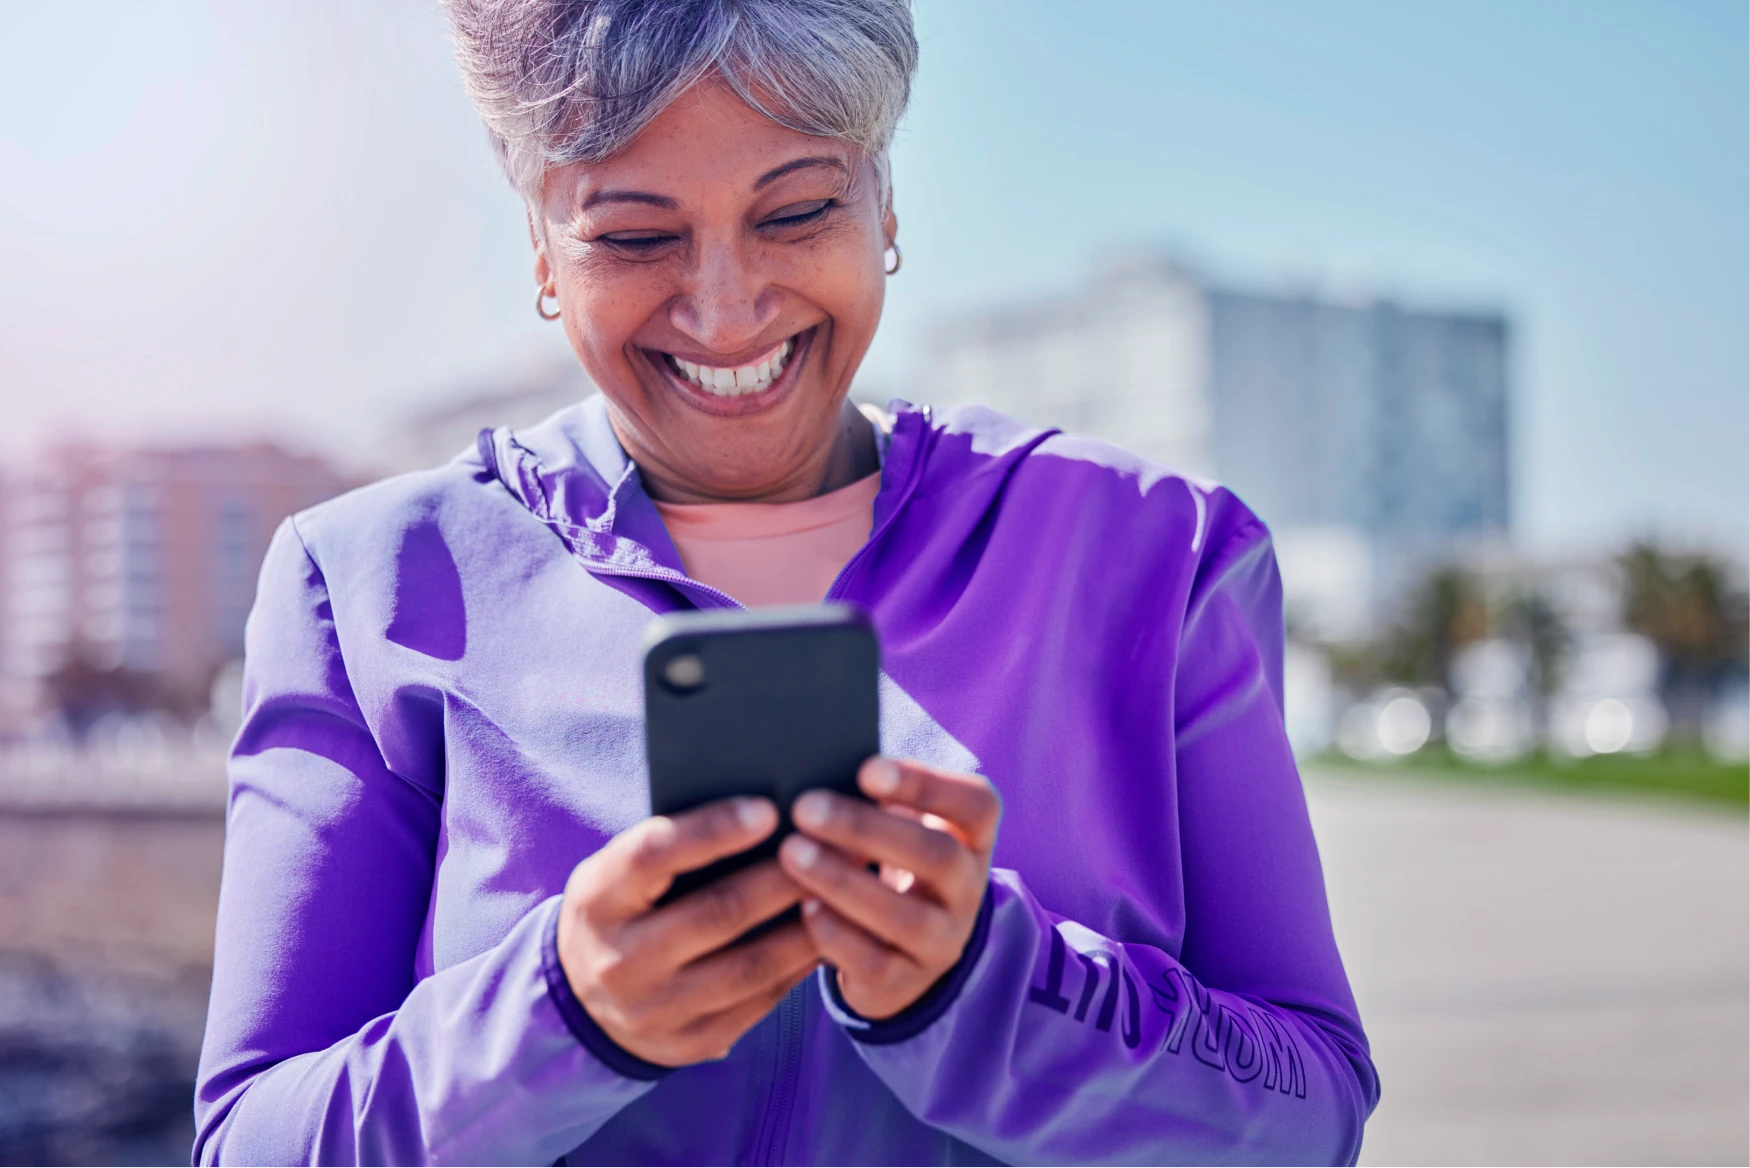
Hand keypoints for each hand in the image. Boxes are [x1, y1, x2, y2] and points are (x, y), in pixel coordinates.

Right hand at [556, 797, 818, 1065]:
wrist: (582, 997)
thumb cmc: (624, 906)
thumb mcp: (623, 870)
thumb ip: (675, 845)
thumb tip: (765, 812)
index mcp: (598, 899)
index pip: (654, 856)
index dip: (712, 830)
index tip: (769, 809)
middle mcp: (619, 960)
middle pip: (716, 914)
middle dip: (783, 879)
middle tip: (834, 847)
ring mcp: (652, 1011)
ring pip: (748, 967)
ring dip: (806, 927)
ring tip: (847, 891)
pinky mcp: (686, 1045)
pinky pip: (757, 1004)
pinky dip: (796, 968)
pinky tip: (827, 936)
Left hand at [779, 758, 1000, 1020]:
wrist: (902, 947)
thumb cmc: (888, 860)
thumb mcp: (900, 825)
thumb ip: (874, 796)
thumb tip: (810, 766)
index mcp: (972, 838)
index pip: (976, 806)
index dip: (927, 785)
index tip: (866, 769)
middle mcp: (968, 890)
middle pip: (936, 857)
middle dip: (867, 829)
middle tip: (806, 807)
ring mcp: (943, 941)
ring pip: (905, 916)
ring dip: (843, 881)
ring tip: (791, 852)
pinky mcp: (907, 982)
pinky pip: (875, 962)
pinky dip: (837, 933)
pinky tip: (803, 906)